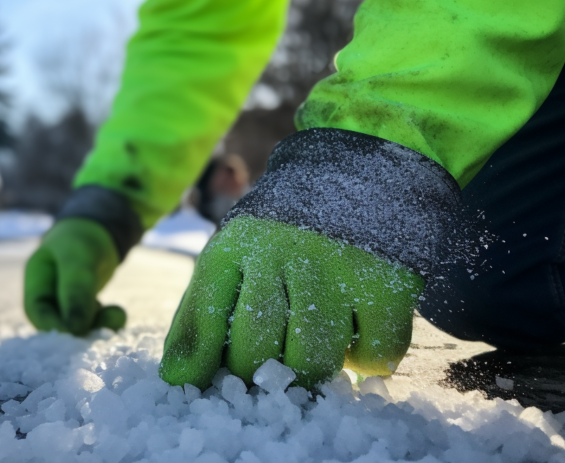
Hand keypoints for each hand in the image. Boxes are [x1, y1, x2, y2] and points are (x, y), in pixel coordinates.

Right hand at [24, 218, 126, 334]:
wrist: (101, 226)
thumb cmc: (83, 236)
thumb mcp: (79, 258)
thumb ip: (76, 290)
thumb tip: (75, 329)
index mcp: (37, 278)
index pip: (37, 311)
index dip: (53, 326)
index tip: (77, 333)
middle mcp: (49, 293)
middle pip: (58, 321)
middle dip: (80, 329)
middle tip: (103, 331)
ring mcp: (68, 300)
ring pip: (78, 323)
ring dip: (97, 325)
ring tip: (118, 317)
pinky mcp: (86, 304)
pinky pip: (93, 319)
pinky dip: (106, 320)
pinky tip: (118, 315)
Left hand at [160, 215, 422, 389]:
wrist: (357, 176)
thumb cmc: (279, 241)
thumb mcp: (230, 264)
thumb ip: (199, 320)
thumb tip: (176, 379)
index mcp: (233, 248)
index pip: (205, 320)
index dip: (204, 364)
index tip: (210, 387)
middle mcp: (280, 253)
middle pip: (257, 351)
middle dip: (260, 378)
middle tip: (272, 377)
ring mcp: (335, 267)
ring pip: (313, 360)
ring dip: (311, 376)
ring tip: (311, 362)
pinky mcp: (388, 283)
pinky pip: (374, 353)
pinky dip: (366, 360)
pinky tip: (355, 339)